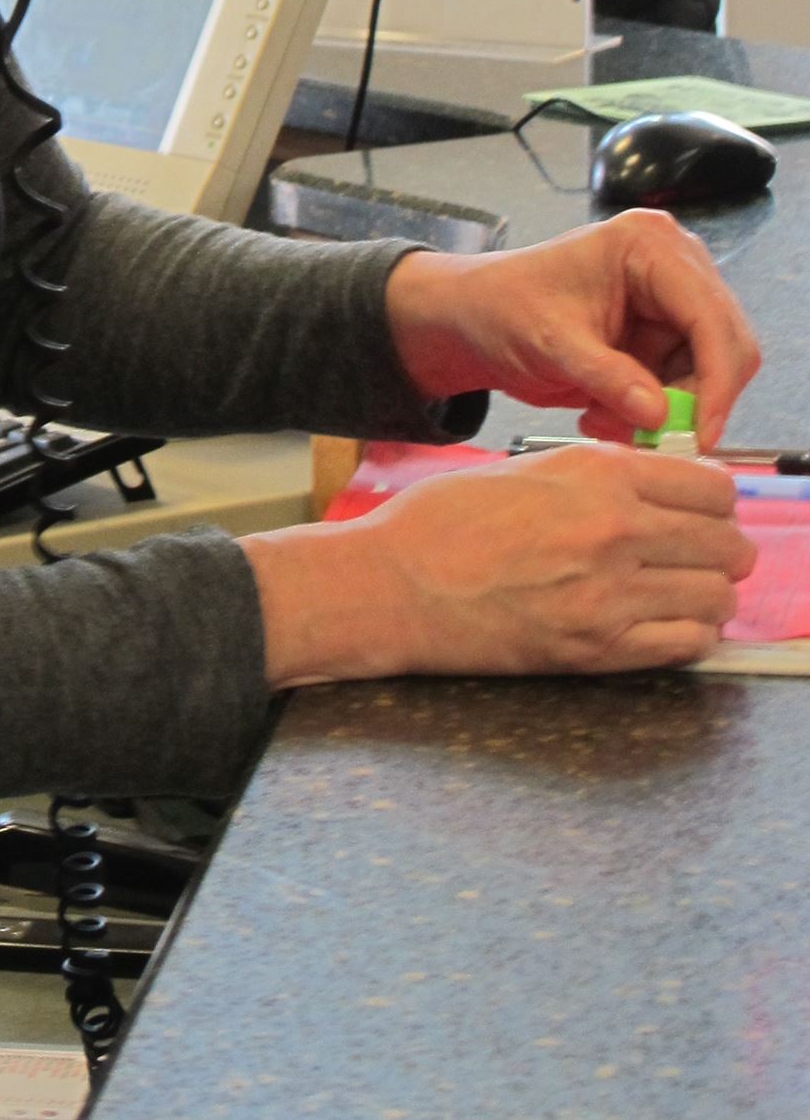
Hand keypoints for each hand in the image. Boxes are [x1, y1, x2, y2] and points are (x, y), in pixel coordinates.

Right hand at [244, 444, 756, 682]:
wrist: (392, 585)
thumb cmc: (440, 524)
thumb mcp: (523, 470)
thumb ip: (598, 478)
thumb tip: (656, 492)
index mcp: (596, 474)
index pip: (712, 487)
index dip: (714, 503)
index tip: (702, 514)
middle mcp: (613, 528)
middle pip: (728, 544)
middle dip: (720, 551)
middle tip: (697, 558)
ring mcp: (609, 593)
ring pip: (717, 597)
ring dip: (707, 596)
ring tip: (678, 594)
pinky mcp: (597, 648)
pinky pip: (688, 644)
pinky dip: (687, 635)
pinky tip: (660, 624)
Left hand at [383, 212, 759, 446]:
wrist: (472, 319)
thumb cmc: (501, 309)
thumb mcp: (549, 344)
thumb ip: (606, 377)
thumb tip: (661, 415)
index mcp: (647, 246)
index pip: (709, 316)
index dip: (714, 380)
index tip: (699, 434)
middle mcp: (673, 266)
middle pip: (725, 345)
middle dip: (693, 399)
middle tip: (653, 440)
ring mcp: (672, 300)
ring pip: (708, 373)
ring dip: (665, 411)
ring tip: (602, 420)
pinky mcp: (663, 334)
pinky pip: (682, 385)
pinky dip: (651, 411)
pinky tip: (601, 413)